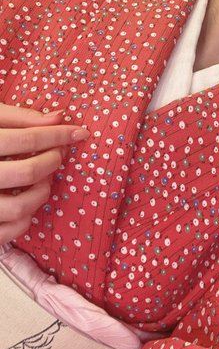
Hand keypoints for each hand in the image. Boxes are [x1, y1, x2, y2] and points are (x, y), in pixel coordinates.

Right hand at [0, 104, 88, 242]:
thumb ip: (19, 117)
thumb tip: (60, 117)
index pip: (27, 138)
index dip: (58, 134)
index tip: (79, 132)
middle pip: (27, 172)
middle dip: (52, 161)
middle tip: (57, 154)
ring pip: (20, 207)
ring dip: (42, 192)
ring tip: (43, 180)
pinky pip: (9, 231)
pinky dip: (26, 220)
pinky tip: (25, 203)